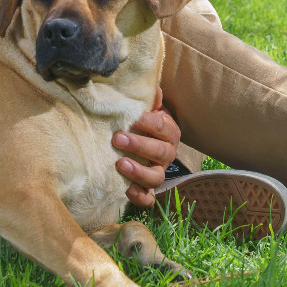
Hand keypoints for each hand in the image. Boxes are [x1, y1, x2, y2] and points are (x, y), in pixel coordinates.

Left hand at [112, 87, 180, 208]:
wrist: (143, 143)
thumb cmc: (141, 123)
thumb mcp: (146, 109)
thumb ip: (148, 100)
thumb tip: (153, 87)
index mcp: (168, 132)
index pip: (162, 126)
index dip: (147, 122)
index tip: (131, 118)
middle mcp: (167, 154)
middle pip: (160, 152)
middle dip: (139, 145)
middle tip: (117, 138)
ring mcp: (158, 172)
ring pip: (156, 177)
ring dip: (139, 171)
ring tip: (120, 164)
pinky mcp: (148, 189)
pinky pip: (149, 199)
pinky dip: (141, 197)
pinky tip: (128, 191)